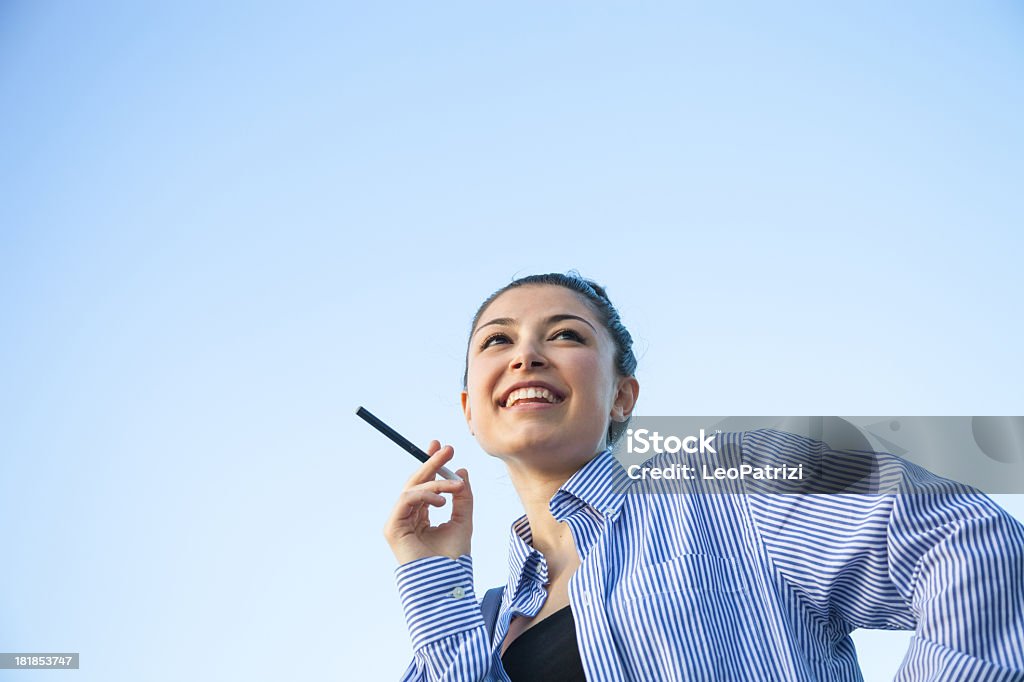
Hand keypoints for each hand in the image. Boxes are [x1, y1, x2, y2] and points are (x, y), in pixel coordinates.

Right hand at [383, 440, 472, 564]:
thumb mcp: (463, 520)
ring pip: (412, 489)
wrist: (446, 582)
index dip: (431, 464)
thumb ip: (463, 497)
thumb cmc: (453, 558)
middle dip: (431, 463)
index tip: (444, 448)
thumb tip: (462, 471)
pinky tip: (441, 501)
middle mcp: (408, 517)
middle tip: (446, 448)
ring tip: (455, 487)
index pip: (424, 485)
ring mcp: (398, 522)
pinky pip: (406, 500)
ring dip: (435, 482)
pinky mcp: (392, 528)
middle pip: (415, 482)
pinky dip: (424, 495)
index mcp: (422, 516)